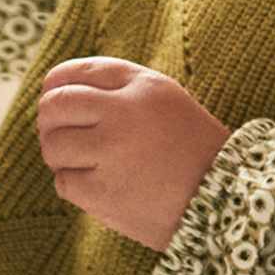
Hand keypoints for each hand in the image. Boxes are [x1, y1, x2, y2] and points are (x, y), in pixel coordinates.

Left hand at [36, 57, 230, 252]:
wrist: (226, 203)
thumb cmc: (191, 150)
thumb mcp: (165, 102)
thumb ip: (118, 89)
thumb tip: (54, 91)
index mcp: (142, 86)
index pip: (75, 72)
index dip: (55, 84)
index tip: (54, 96)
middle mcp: (124, 113)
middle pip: (55, 105)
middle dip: (49, 121)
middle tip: (59, 135)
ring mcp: (111, 153)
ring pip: (53, 145)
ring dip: (59, 156)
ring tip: (83, 164)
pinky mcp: (102, 192)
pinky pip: (63, 182)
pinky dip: (74, 186)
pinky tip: (99, 187)